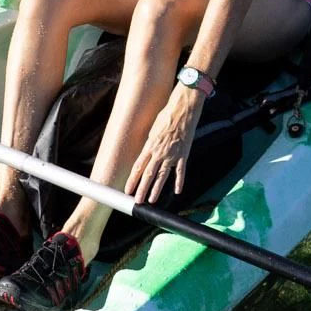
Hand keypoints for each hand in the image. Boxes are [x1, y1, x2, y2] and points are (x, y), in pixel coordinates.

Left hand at [124, 89, 204, 203]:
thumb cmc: (166, 116)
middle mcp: (159, 152)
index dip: (132, 180)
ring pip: (162, 176)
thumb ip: (149, 143)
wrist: (182, 110)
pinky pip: (180, 171)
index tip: (127, 190)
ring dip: (156, 189)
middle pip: (148, 174)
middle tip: (137, 201)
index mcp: (149, 146)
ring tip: (151, 200)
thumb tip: (146, 152)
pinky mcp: (183, 154)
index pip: (138, 167)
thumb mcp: (152, 129)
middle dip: (141, 189)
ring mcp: (172, 155)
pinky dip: (179, 181)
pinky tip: (177, 191)